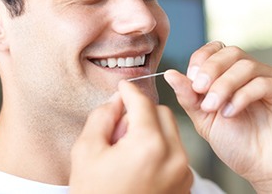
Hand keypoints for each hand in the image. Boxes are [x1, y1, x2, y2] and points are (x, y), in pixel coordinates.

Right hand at [69, 80, 192, 193]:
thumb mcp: (86, 150)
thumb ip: (103, 116)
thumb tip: (118, 99)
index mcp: (149, 146)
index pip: (142, 103)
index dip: (129, 91)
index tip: (122, 87)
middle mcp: (174, 157)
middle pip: (162, 113)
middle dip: (142, 112)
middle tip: (120, 128)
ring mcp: (183, 173)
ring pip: (171, 131)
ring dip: (152, 129)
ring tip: (128, 149)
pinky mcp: (185, 185)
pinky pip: (176, 152)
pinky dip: (160, 148)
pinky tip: (139, 163)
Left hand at [164, 41, 271, 192]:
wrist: (265, 171)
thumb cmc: (238, 144)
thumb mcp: (204, 118)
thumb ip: (188, 96)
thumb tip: (170, 74)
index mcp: (233, 74)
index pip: (216, 49)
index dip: (201, 59)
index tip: (191, 79)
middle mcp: (254, 71)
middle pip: (230, 52)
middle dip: (210, 70)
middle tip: (199, 90)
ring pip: (245, 66)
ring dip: (224, 85)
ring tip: (214, 108)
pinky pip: (263, 82)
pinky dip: (242, 96)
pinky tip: (231, 112)